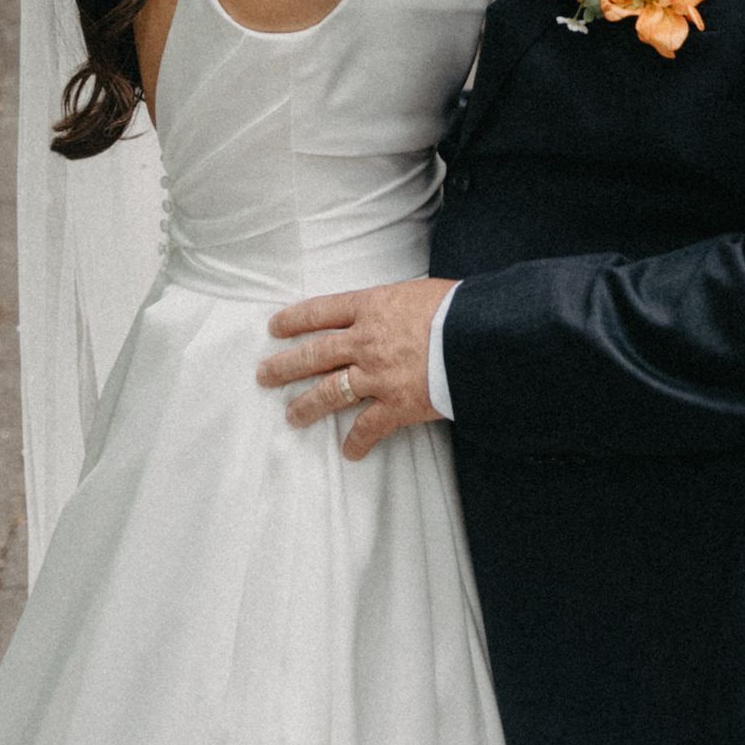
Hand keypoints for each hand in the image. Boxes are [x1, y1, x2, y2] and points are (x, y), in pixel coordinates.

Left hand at [258, 279, 452, 460]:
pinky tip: (349, 451)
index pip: (321, 312)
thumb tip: (390, 312)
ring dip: (306, 406)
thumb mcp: (419, 292)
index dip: (294, 320)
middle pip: (315, 354)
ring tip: (291, 416)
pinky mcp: (396, 404)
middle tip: (264, 375)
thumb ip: (395, 306)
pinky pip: (368, 428)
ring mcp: (377, 375)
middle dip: (285, 366)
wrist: (480, 335)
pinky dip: (358, 442)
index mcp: (371, 307)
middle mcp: (366, 341)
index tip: (275, 328)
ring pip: (330, 393)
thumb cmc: (456, 307)